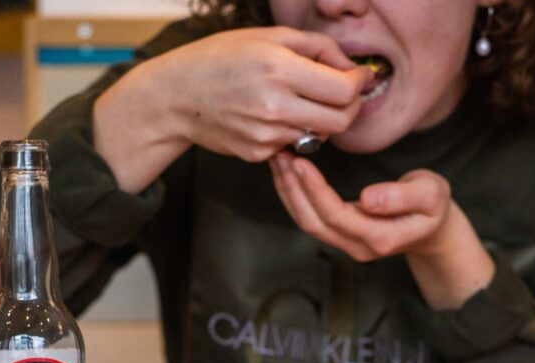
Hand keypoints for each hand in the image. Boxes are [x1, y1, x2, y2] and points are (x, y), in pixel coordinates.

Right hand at [95, 27, 370, 190]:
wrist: (176, 95)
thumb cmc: (220, 58)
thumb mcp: (268, 36)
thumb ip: (317, 47)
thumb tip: (351, 67)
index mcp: (279, 69)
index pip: (343, 90)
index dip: (358, 84)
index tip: (357, 77)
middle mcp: (274, 106)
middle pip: (340, 121)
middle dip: (350, 107)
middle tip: (344, 95)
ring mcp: (266, 134)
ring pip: (318, 135)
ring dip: (319, 119)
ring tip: (299, 100)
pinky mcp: (258, 154)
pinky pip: (293, 145)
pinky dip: (292, 131)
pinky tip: (271, 115)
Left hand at [269, 152, 494, 308]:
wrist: (433, 229)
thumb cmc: (433, 207)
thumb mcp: (430, 195)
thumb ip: (402, 197)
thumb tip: (368, 199)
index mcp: (379, 238)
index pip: (336, 215)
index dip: (314, 190)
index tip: (299, 162)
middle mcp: (357, 247)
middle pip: (313, 221)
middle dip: (292, 188)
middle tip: (279, 154)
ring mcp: (346, 244)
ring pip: (307, 221)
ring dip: (288, 191)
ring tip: (277, 159)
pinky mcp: (339, 235)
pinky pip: (310, 217)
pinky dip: (295, 194)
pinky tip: (287, 172)